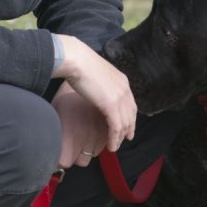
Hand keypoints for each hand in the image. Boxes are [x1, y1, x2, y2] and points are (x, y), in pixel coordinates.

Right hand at [52, 34, 136, 151]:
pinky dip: (114, 138)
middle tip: (125, 140)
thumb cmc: (79, 64)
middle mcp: (124, 89)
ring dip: (120, 137)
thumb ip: (101, 83)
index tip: (127, 126)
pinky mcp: (111, 105)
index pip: (130, 103)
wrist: (76, 60)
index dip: (130, 116)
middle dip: (128, 129)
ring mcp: (120, 97)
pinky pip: (116, 127)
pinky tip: (111, 146)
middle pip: (131, 114)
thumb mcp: (96, 74)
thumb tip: (96, 90)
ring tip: (115, 146)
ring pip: (125, 123)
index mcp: (122, 80)